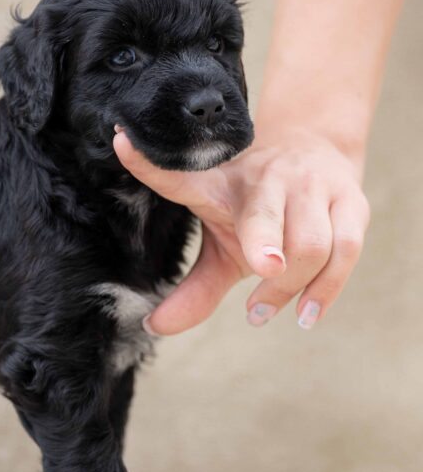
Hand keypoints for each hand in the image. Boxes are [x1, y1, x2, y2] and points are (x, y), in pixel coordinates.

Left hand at [113, 125, 369, 333]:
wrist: (316, 152)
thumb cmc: (256, 210)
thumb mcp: (221, 243)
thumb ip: (194, 289)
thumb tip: (153, 328)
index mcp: (218, 186)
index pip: (178, 176)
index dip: (149, 164)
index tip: (121, 143)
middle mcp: (264, 179)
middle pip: (263, 214)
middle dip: (264, 239)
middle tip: (264, 265)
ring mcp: (309, 187)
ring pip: (309, 244)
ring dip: (290, 285)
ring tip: (262, 309)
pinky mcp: (350, 200)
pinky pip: (345, 250)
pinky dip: (327, 288)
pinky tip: (306, 314)